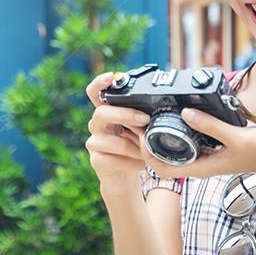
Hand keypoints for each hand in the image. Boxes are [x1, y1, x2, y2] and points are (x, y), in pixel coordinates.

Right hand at [84, 72, 153, 193]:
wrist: (125, 178)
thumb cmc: (134, 149)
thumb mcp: (140, 130)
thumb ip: (143, 118)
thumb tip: (162, 108)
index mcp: (107, 112)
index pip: (95, 93)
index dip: (100, 83)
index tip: (111, 76)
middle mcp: (97, 124)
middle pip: (101, 112)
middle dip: (125, 115)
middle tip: (145, 119)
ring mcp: (94, 143)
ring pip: (112, 140)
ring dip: (134, 146)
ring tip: (148, 152)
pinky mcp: (96, 160)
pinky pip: (115, 158)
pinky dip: (132, 161)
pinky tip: (140, 163)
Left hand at [144, 107, 255, 184]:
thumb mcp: (236, 136)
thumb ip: (211, 126)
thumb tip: (185, 112)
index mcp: (201, 167)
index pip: (161, 169)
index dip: (145, 153)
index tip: (141, 133)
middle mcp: (199, 164)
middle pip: (162, 160)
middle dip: (146, 143)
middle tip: (140, 121)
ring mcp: (204, 157)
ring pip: (173, 152)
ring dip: (158, 137)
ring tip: (150, 116)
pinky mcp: (209, 149)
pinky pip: (186, 144)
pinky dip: (176, 133)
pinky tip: (175, 116)